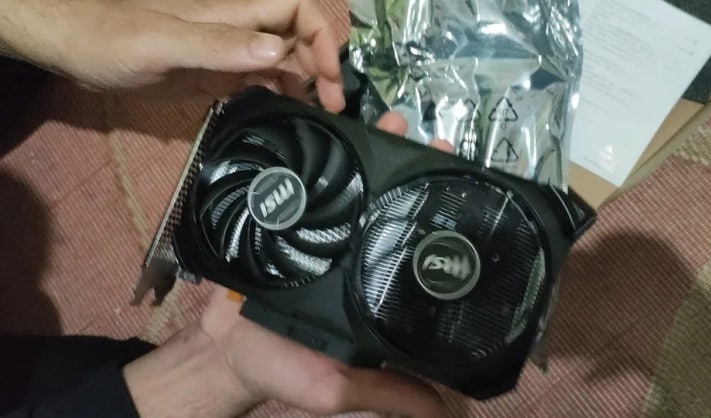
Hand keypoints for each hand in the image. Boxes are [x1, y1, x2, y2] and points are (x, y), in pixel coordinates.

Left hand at [0, 0, 344, 109]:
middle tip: (332, 108)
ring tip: (317, 119)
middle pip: (297, 39)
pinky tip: (284, 117)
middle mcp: (238, 31)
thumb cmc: (112, 38)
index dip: (321, 38)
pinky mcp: (213, 76)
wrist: (73, 47)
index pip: (297, 10)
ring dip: (304, 85)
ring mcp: (226, 54)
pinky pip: (256, 82)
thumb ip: (220, 46)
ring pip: (282, 63)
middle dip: (322, 67)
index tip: (328, 78)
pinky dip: (277, 96)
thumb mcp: (165, 41)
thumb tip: (280, 52)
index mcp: (234, 13)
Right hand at [122, 115, 449, 417]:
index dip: (442, 220)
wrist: (223, 350)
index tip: (469, 191)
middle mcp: (355, 256)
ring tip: (392, 120)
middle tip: (437, 143)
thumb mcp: (340, 390)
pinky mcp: (290, 221)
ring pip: (356, 185)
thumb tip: (450, 413)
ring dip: (375, 150)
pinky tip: (334, 125)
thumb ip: (390, 394)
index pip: (417, 247)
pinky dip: (322, 155)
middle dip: (416, 171)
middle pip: (393, 205)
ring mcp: (324, 236)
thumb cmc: (283, 370)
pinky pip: (310, 183)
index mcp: (375, 289)